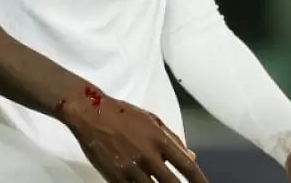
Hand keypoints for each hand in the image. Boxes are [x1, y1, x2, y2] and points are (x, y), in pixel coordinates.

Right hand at [60, 88, 207, 182]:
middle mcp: (148, 156)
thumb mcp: (153, 120)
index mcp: (159, 140)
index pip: (186, 165)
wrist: (91, 114)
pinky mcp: (114, 177)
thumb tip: (192, 156)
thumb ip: (173, 139)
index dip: (199, 180)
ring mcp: (130, 169)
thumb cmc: (123, 114)